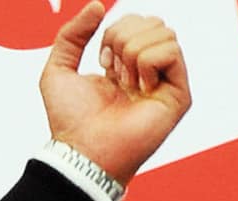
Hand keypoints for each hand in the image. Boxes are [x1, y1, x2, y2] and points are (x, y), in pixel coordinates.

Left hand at [41, 2, 192, 184]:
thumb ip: (71, 35)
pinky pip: (171, 51)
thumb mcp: (58, 69)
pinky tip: (137, 87)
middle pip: (152, 22)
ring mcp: (167, 81)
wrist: (81, 150)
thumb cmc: (69, 118)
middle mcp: (150, 70)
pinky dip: (146, 63)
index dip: (113, 33)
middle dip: (122, 38)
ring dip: (132, 53)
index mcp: (127, 64)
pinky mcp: (179, 94)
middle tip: (112, 72)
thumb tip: (97, 5)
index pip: (136, 21)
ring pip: (163, 32)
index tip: (102, 63)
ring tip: (124, 83)